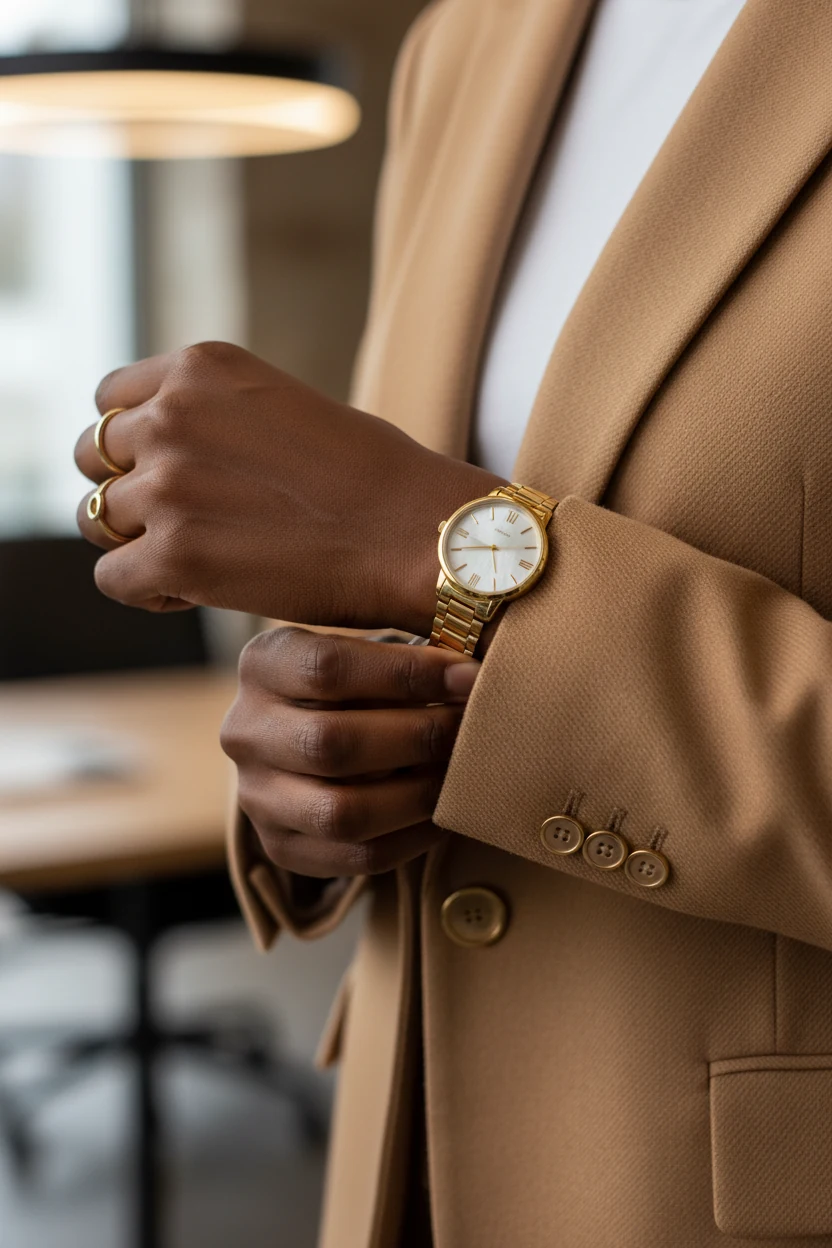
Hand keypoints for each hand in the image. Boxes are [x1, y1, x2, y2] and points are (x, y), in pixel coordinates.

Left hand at [74, 342, 504, 630]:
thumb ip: (212, 416)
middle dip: (130, 491)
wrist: (421, 535)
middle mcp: (172, 416)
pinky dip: (149, 590)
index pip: (110, 400)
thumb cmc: (372, 480)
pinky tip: (197, 592)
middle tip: (185, 523)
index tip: (173, 473)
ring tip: (202, 560)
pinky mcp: (175, 557)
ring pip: (99, 519)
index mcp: (200, 368)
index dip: (135, 443)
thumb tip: (161, 451)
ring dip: (142, 542)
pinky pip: (114, 578)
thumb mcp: (279, 406)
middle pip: (93, 458)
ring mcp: (168, 487)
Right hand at [220, 627, 480, 876]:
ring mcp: (255, 795)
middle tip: (469, 728)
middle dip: (417, 736)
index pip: (326, 667)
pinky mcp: (280, 846)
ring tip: (460, 774)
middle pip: (331, 742)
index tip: (467, 677)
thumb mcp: (368, 650)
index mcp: (262, 664)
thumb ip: (408, 651)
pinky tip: (444, 814)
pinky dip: (412, 838)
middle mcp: (244, 730)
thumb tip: (469, 672)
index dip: (405, 673)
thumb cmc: (358, 683)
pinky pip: (355, 857)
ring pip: (340, 811)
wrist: (311, 738)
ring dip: (416, 794)